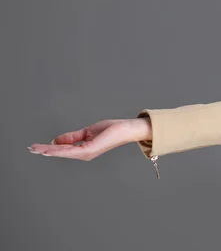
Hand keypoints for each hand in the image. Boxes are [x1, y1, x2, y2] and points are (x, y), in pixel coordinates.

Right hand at [28, 118, 151, 160]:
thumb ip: (72, 137)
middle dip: (45, 150)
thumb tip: (56, 141)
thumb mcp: (87, 132)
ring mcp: (87, 153)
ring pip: (64, 152)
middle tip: (31, 149)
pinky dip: (60, 149)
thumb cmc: (111, 130)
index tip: (36, 147)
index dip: (49, 148)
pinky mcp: (90, 149)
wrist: (125, 129)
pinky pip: (72, 150)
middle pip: (61, 152)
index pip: (63, 149)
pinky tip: (51, 148)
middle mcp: (84, 154)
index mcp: (83, 149)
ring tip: (36, 149)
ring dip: (49, 150)